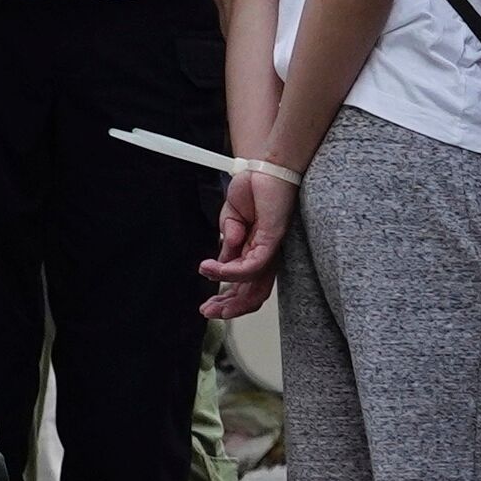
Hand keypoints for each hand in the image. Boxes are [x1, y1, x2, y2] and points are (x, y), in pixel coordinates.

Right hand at [198, 169, 295, 317]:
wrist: (265, 168)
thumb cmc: (254, 190)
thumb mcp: (231, 222)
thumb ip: (228, 243)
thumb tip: (222, 261)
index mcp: (256, 252)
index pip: (246, 286)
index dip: (227, 299)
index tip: (208, 305)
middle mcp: (266, 255)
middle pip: (253, 294)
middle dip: (229, 308)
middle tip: (208, 312)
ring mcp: (270, 250)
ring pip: (255, 287)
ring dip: (230, 297)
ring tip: (209, 300)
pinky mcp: (272, 240)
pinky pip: (252, 265)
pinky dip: (229, 272)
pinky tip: (212, 269)